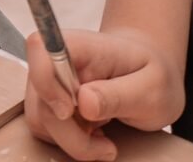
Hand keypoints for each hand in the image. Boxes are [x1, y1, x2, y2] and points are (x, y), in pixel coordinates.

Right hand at [23, 28, 185, 160]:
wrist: (149, 77)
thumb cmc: (152, 76)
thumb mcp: (153, 89)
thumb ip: (120, 95)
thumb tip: (84, 102)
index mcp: (82, 45)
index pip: (40, 47)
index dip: (45, 81)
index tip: (68, 111)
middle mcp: (57, 60)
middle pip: (40, 98)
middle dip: (70, 133)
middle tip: (106, 147)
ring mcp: (50, 81)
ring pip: (39, 118)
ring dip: (72, 140)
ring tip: (103, 138)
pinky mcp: (48, 101)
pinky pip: (45, 128)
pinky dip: (69, 140)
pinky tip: (93, 134)